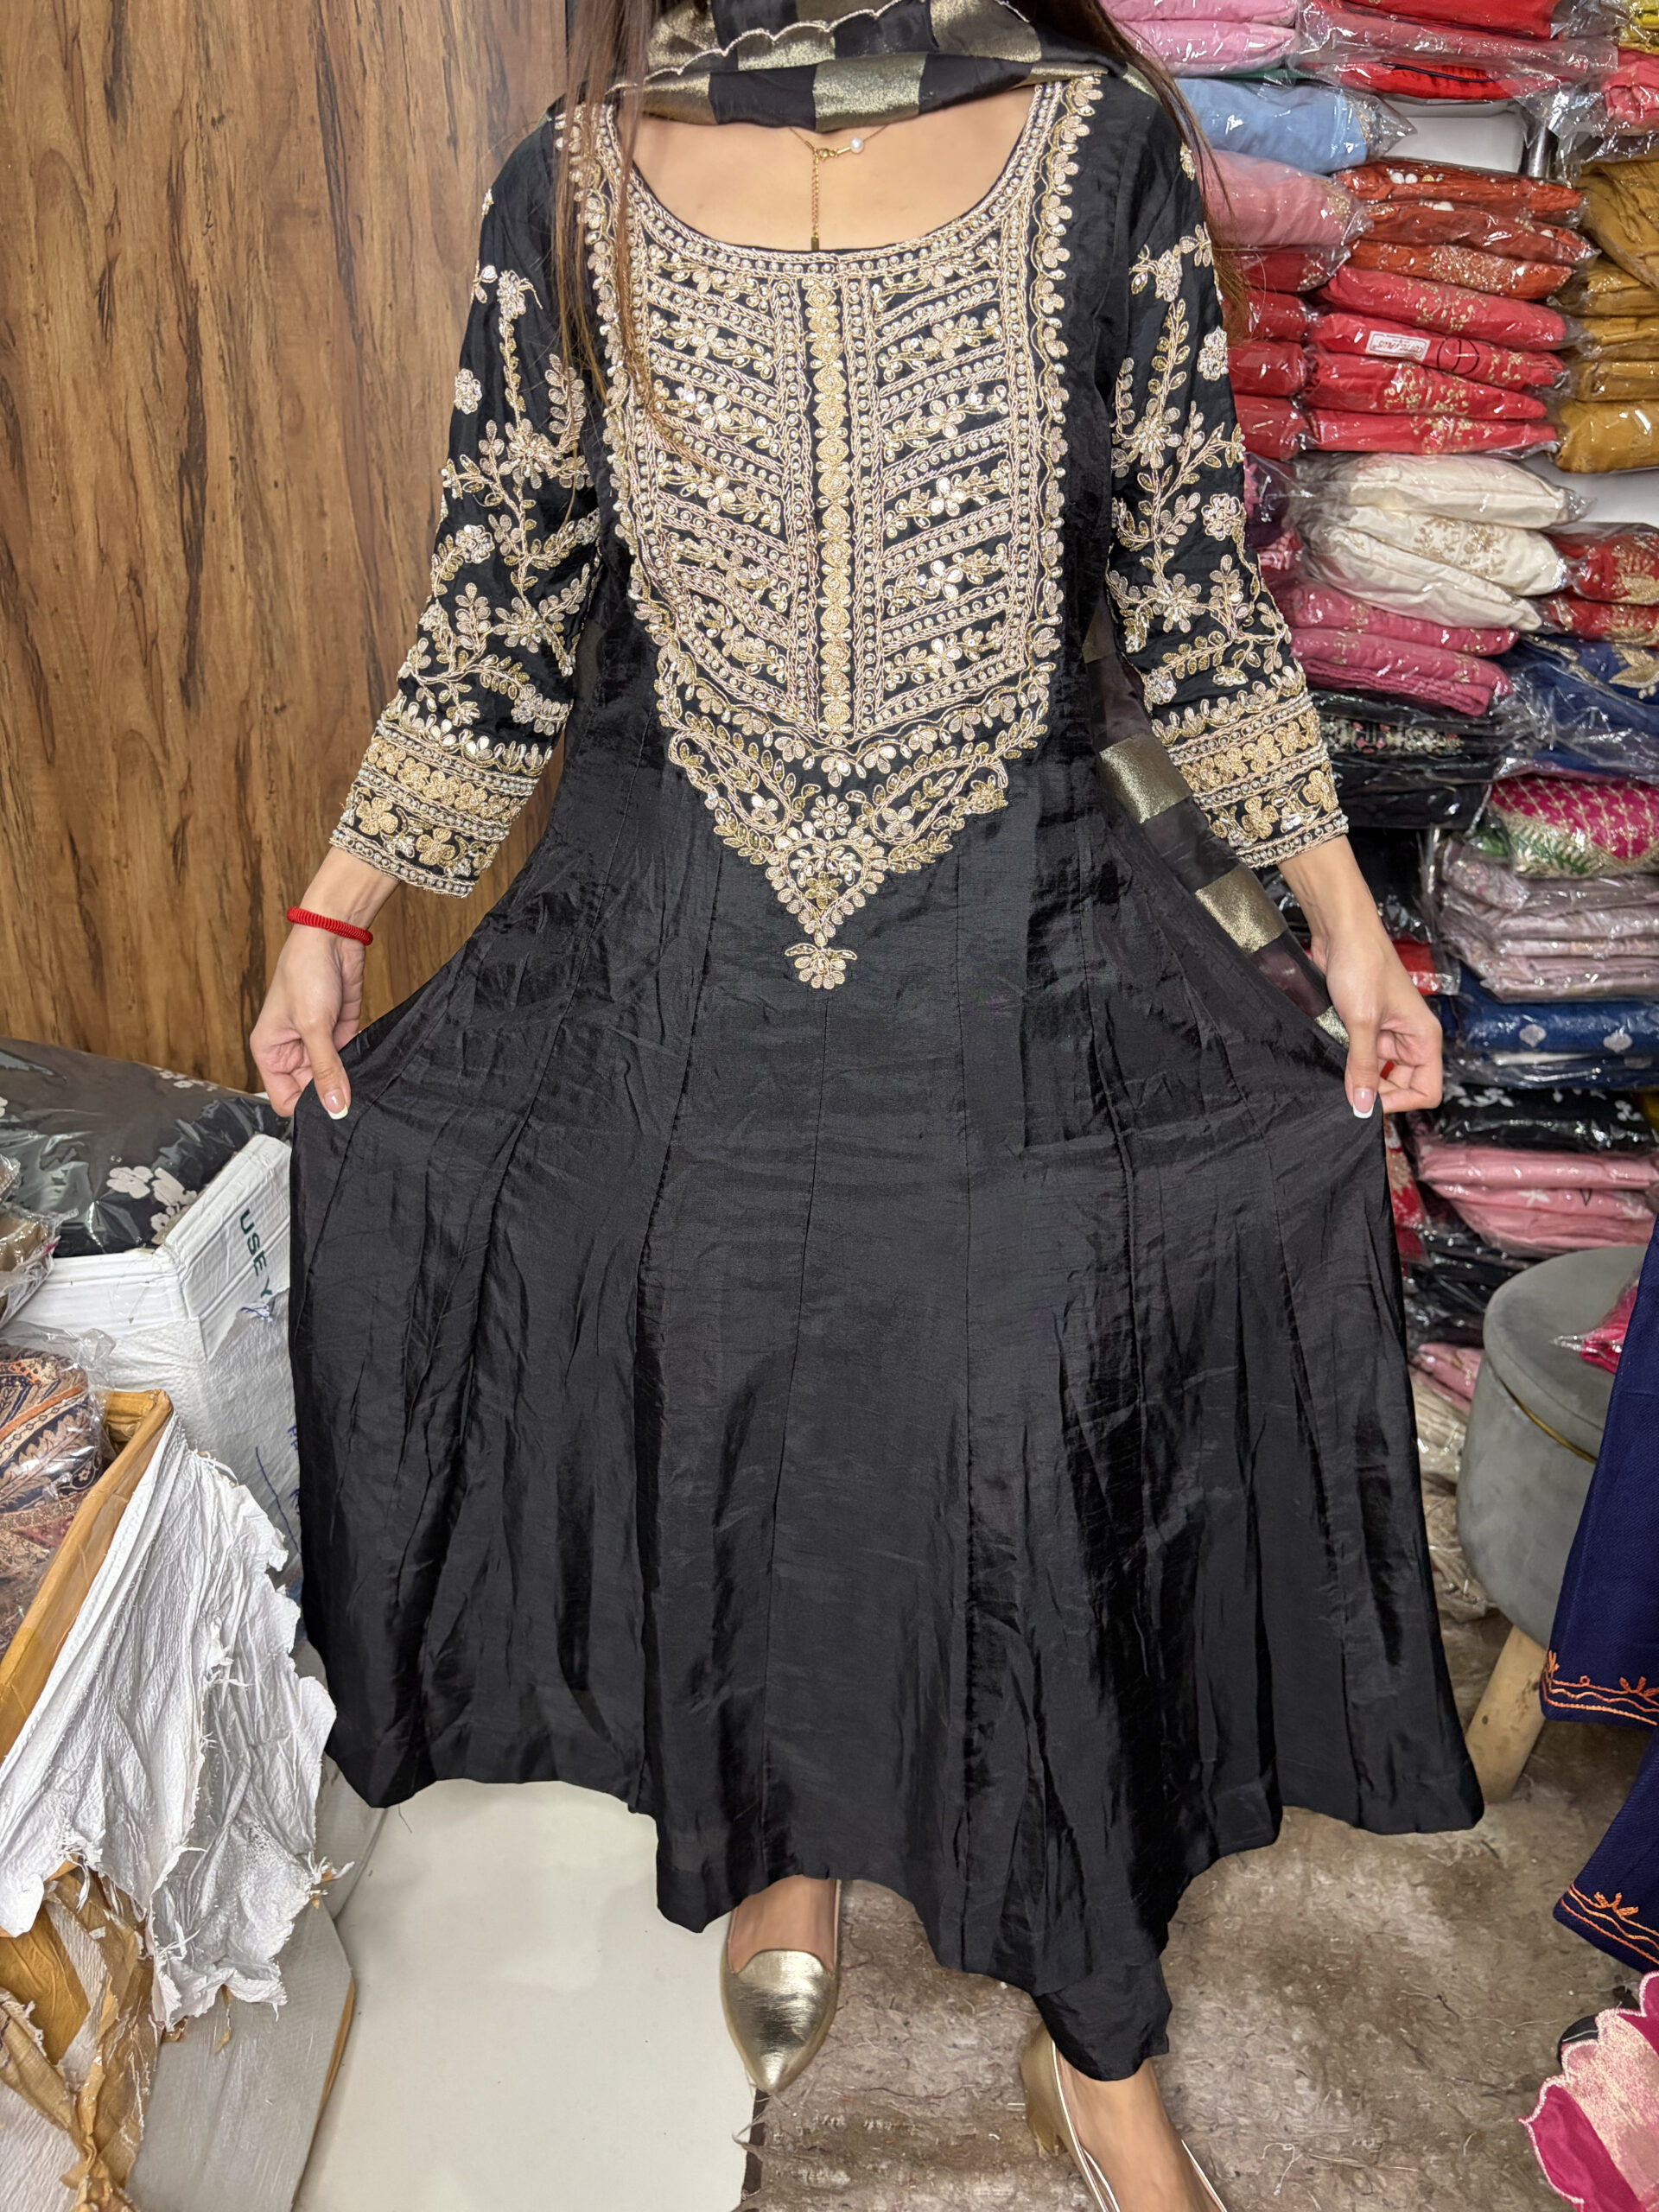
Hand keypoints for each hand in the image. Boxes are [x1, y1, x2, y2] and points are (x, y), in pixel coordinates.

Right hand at [249, 851, 396, 1117]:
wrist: (333, 938)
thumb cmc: (305, 972)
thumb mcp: (314, 1027)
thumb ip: (325, 1070)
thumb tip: (335, 1108)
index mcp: (269, 1052)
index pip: (284, 1099)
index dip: (306, 1107)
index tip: (332, 1110)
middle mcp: (291, 1052)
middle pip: (310, 1093)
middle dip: (331, 1096)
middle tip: (353, 1100)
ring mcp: (317, 1045)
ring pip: (333, 1080)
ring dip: (348, 1082)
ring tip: (363, 1082)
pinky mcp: (340, 1035)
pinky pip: (349, 1063)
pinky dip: (359, 1066)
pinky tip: (370, 1068)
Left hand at [1279, 837, 1442, 1119]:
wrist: (1340, 932)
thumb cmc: (1362, 965)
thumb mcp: (1363, 1022)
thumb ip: (1364, 1066)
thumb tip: (1364, 1106)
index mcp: (1424, 1037)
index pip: (1427, 1090)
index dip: (1401, 1103)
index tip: (1370, 1103)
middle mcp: (1410, 1038)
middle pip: (1403, 1086)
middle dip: (1377, 1091)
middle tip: (1349, 1091)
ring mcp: (1388, 1033)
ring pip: (1380, 1072)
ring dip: (1360, 1076)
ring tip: (1339, 1071)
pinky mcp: (1367, 1025)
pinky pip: (1363, 1056)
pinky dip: (1350, 1062)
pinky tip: (1335, 1059)